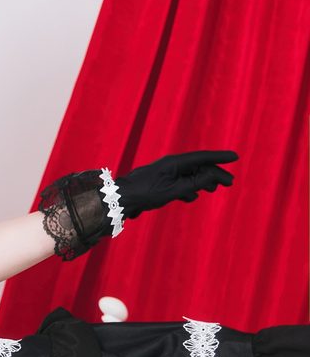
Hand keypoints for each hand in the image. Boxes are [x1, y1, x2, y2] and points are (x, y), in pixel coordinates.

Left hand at [117, 149, 237, 219]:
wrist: (121, 199)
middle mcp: (171, 165)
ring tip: (214, 189)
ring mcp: (165, 174)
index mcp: (174, 163)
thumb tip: (213, 176)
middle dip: (215, 174)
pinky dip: (188, 189)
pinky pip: (180, 183)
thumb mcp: (174, 190)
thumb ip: (194, 183)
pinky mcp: (160, 183)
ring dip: (203, 182)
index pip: (202, 157)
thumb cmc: (145, 193)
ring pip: (190, 176)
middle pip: (198, 167)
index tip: (235, 157)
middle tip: (229, 182)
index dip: (220, 157)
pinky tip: (192, 196)